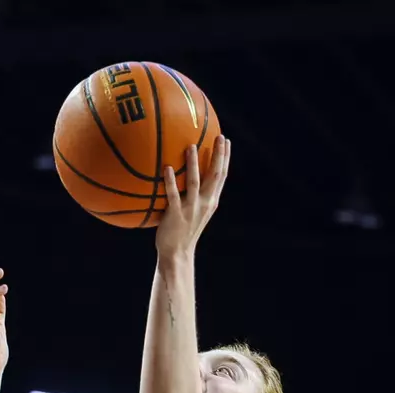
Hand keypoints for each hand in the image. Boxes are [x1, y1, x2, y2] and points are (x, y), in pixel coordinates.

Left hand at [155, 137, 229, 258]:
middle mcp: (205, 203)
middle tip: (219, 137)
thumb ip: (194, 193)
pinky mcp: (176, 214)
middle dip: (219, 156)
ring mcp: (191, 209)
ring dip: (193, 164)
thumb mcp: (194, 210)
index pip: (222, 176)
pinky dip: (170, 181)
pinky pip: (173, 195)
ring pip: (194, 182)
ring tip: (191, 146)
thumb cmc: (182, 229)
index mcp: (211, 201)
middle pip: (215, 176)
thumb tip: (187, 172)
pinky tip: (167, 168)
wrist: (177, 253)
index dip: (226, 158)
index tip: (227, 141)